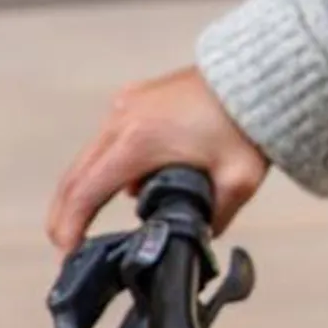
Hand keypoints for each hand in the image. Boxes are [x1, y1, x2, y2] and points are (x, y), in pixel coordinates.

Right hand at [47, 64, 270, 250]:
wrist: (262, 72)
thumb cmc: (249, 123)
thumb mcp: (238, 181)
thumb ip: (213, 218)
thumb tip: (196, 237)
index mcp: (138, 141)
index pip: (85, 192)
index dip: (69, 227)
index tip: (68, 254)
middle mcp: (122, 118)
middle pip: (76, 175)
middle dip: (65, 214)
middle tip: (67, 246)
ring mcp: (127, 102)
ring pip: (90, 155)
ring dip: (86, 187)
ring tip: (91, 221)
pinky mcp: (137, 95)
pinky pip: (109, 136)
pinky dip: (106, 163)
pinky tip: (129, 184)